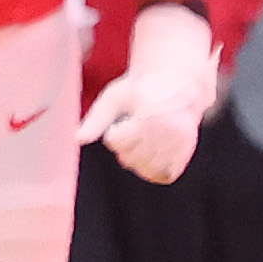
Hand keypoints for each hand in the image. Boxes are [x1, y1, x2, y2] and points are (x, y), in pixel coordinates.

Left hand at [78, 2, 217, 185]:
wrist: (180, 86)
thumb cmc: (142, 89)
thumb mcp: (116, 96)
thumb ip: (96, 118)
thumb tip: (76, 139)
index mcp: (150, 115)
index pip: (117, 142)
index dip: (114, 133)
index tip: (123, 122)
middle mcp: (168, 132)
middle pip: (129, 158)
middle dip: (124, 147)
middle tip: (133, 130)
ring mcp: (180, 145)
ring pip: (146, 170)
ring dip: (137, 160)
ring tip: (141, 141)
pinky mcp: (186, 154)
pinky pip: (163, 175)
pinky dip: (153, 169)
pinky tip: (151, 153)